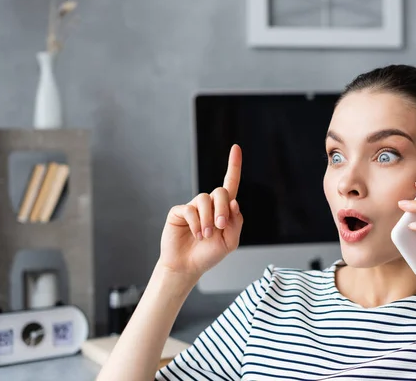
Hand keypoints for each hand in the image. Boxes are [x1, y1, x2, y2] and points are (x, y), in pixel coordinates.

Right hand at [159, 144, 243, 283]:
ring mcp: (193, 207)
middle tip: (220, 226)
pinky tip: (196, 234)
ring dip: (208, 219)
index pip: (230, 183)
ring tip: (205, 236)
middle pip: (221, 192)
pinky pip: (190, 209)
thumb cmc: (209, 254)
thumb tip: (234, 203)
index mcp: (224, 209)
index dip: (234, 165)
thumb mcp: (230, 242)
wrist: (188, 266)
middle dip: (223, 208)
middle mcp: (209, 204)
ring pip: (205, 199)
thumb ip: (236, 223)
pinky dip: (196, 223)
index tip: (236, 147)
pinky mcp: (179, 212)